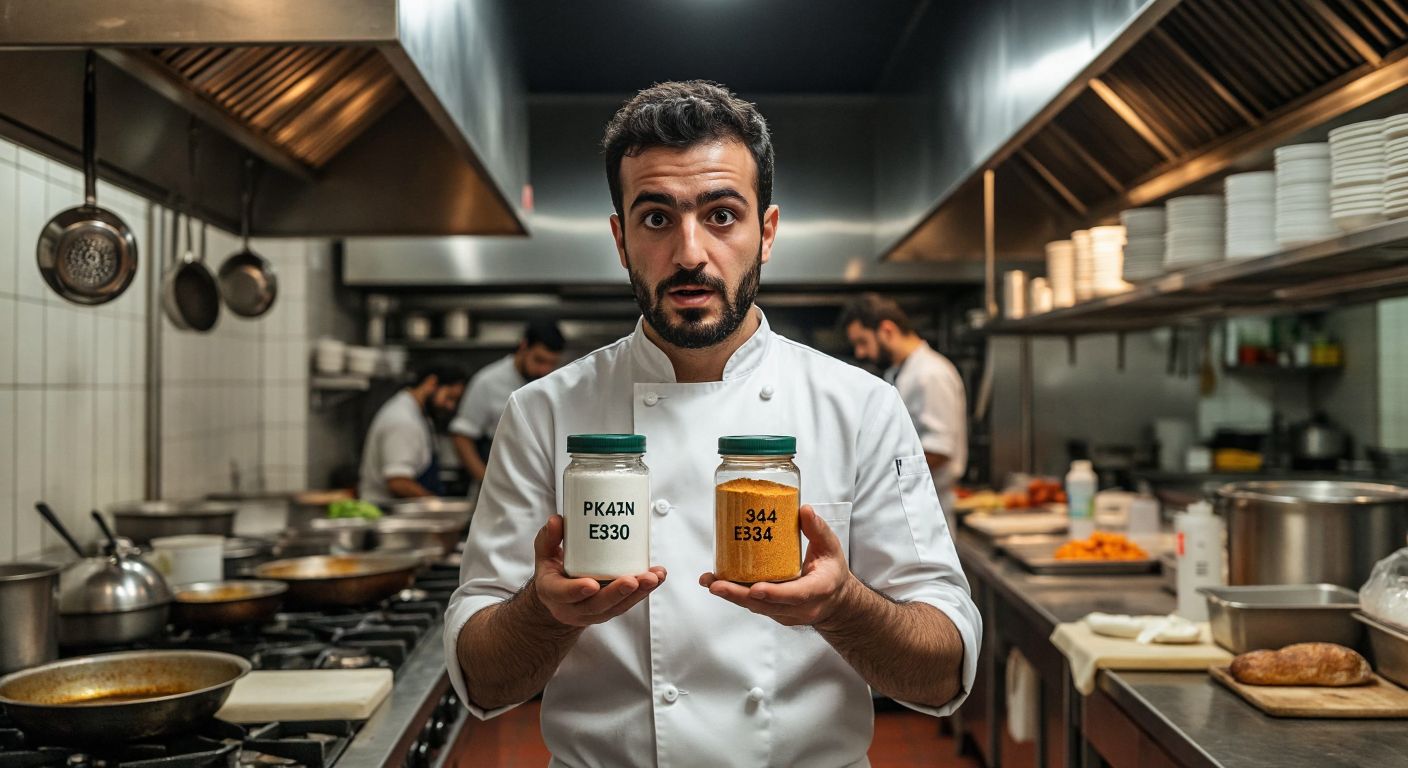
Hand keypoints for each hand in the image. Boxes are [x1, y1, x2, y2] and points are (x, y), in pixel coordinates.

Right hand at [531, 514, 665, 627]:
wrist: (559, 600)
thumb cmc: (553, 572)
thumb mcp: (544, 555)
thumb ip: (548, 538)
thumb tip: (557, 520)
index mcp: (553, 593)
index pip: (563, 594)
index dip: (577, 590)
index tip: (592, 584)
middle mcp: (574, 608)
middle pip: (597, 605)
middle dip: (617, 593)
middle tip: (633, 580)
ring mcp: (594, 612)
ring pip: (618, 606)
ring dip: (638, 593)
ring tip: (654, 577)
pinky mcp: (611, 609)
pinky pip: (629, 603)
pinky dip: (644, 591)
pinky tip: (658, 577)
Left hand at [699, 505, 856, 627]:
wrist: (836, 601)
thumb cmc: (831, 572)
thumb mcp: (831, 548)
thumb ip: (817, 529)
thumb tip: (804, 510)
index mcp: (818, 589)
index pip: (795, 594)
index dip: (774, 593)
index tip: (755, 589)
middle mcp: (801, 607)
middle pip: (767, 605)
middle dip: (738, 595)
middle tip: (716, 585)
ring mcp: (787, 614)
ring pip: (757, 607)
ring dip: (732, 595)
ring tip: (709, 581)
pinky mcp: (776, 614)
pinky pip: (755, 606)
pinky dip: (737, 596)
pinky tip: (719, 583)